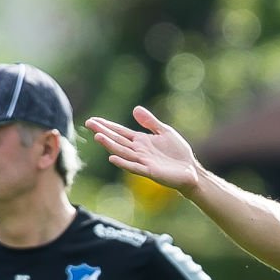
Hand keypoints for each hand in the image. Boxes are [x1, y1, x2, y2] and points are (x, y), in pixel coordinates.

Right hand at [85, 107, 200, 194]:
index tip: (93, 120)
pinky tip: (112, 157)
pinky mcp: (150, 171)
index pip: (120, 132)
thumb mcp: (165, 132)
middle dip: (103, 132)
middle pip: (118, 140)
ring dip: (110, 145)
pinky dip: (123, 162)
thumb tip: (135, 108)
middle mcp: (138, 151)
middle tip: (88, 123)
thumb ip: (150, 122)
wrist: (191, 170)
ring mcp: (143, 161)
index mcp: (141, 141)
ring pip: (123, 152)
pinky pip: (134, 166)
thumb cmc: (178, 153)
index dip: (107, 126)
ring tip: (98, 136)